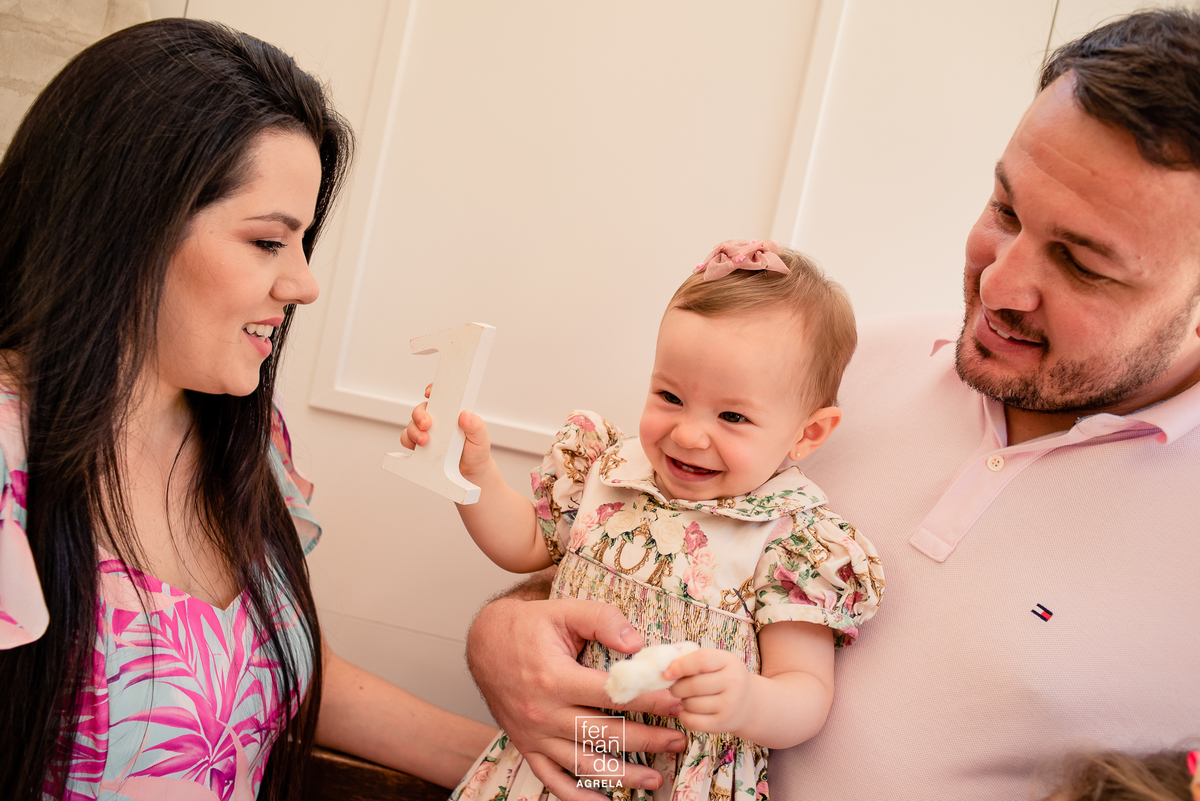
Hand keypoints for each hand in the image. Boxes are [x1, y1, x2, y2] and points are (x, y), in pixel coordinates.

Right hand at [399, 384, 491, 479]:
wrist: (471, 473)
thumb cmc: (477, 452)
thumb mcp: (481, 438)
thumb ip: (475, 426)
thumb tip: (465, 414)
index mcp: (453, 412)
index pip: (441, 396)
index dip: (433, 390)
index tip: (429, 393)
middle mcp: (439, 420)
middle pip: (422, 409)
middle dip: (420, 414)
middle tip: (426, 423)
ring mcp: (428, 432)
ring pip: (412, 424)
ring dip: (414, 430)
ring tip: (424, 440)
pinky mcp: (420, 446)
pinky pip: (407, 439)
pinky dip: (408, 441)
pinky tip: (416, 447)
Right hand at [468, 578, 686, 800]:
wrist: (484, 643)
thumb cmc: (528, 626)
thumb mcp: (563, 610)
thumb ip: (602, 620)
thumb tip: (638, 643)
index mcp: (555, 679)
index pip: (612, 696)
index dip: (649, 701)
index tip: (678, 703)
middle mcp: (544, 713)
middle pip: (604, 734)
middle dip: (647, 740)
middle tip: (678, 740)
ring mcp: (535, 735)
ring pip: (584, 763)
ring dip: (622, 775)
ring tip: (655, 777)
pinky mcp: (527, 746)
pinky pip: (552, 779)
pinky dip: (577, 795)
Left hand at [662, 648, 754, 735]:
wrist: (749, 704)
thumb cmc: (723, 678)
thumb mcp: (716, 662)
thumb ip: (692, 660)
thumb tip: (664, 668)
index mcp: (728, 661)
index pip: (701, 660)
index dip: (680, 666)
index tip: (666, 673)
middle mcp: (733, 682)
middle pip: (693, 685)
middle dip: (677, 687)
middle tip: (676, 687)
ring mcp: (730, 705)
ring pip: (691, 704)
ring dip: (683, 701)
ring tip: (689, 698)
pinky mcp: (724, 723)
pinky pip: (693, 721)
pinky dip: (684, 716)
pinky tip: (688, 711)